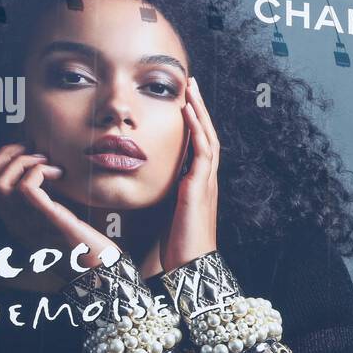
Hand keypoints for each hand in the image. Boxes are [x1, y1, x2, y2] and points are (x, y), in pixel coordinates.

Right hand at [0, 143, 116, 275]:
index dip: (0, 161)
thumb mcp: (57, 218)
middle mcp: (16, 223)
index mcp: (15, 221)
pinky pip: (27, 188)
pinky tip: (60, 174)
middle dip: (7, 155)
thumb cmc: (85, 244)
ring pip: (1, 183)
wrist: (101, 270)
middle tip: (35, 152)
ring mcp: (29, 223)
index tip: (24, 152)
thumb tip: (50, 172)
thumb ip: (46, 200)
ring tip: (48, 163)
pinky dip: (40, 172)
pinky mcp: (49, 220)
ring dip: (23, 162)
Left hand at [160, 77, 219, 272]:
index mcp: (197, 186)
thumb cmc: (176, 249)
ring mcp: (206, 183)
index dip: (193, 124)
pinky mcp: (201, 188)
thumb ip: (160, 200)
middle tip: (192, 85)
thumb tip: (144, 190)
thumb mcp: (165, 217)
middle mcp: (206, 181)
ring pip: (208, 138)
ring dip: (200, 111)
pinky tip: (188, 112)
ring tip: (192, 88)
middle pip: (207, 136)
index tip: (183, 102)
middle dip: (199, 109)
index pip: (198, 147)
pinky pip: (203, 151)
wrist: (189, 268)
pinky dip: (197, 129)